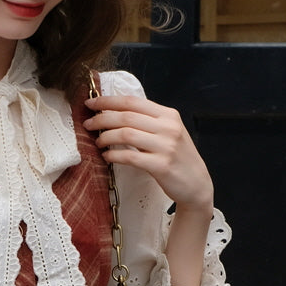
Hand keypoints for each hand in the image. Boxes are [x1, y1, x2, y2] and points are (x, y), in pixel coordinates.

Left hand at [84, 93, 213, 216]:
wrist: (196, 184)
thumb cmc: (177, 158)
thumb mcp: (168, 132)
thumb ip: (148, 121)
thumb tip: (115, 113)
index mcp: (168, 115)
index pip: (132, 101)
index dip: (108, 101)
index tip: (91, 103)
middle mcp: (168, 127)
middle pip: (126, 116)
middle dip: (102, 119)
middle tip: (88, 124)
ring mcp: (166, 146)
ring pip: (126, 135)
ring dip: (106, 138)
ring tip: (97, 142)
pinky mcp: (161, 165)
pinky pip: (130, 157)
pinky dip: (114, 156)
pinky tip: (107, 157)